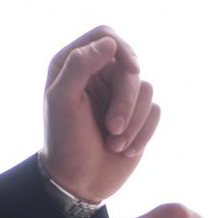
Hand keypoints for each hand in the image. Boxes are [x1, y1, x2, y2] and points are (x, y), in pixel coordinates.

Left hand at [42, 25, 161, 204]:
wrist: (80, 181)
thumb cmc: (65, 140)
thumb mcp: (62, 100)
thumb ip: (79, 65)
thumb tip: (111, 43)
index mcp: (75, 64)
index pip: (106, 36)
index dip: (122, 49)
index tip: (131, 69)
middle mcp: (100, 74)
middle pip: (131, 65)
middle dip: (126, 99)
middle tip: (113, 127)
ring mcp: (121, 95)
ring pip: (147, 90)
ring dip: (133, 122)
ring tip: (114, 143)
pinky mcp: (139, 116)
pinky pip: (155, 111)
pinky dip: (143, 133)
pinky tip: (125, 150)